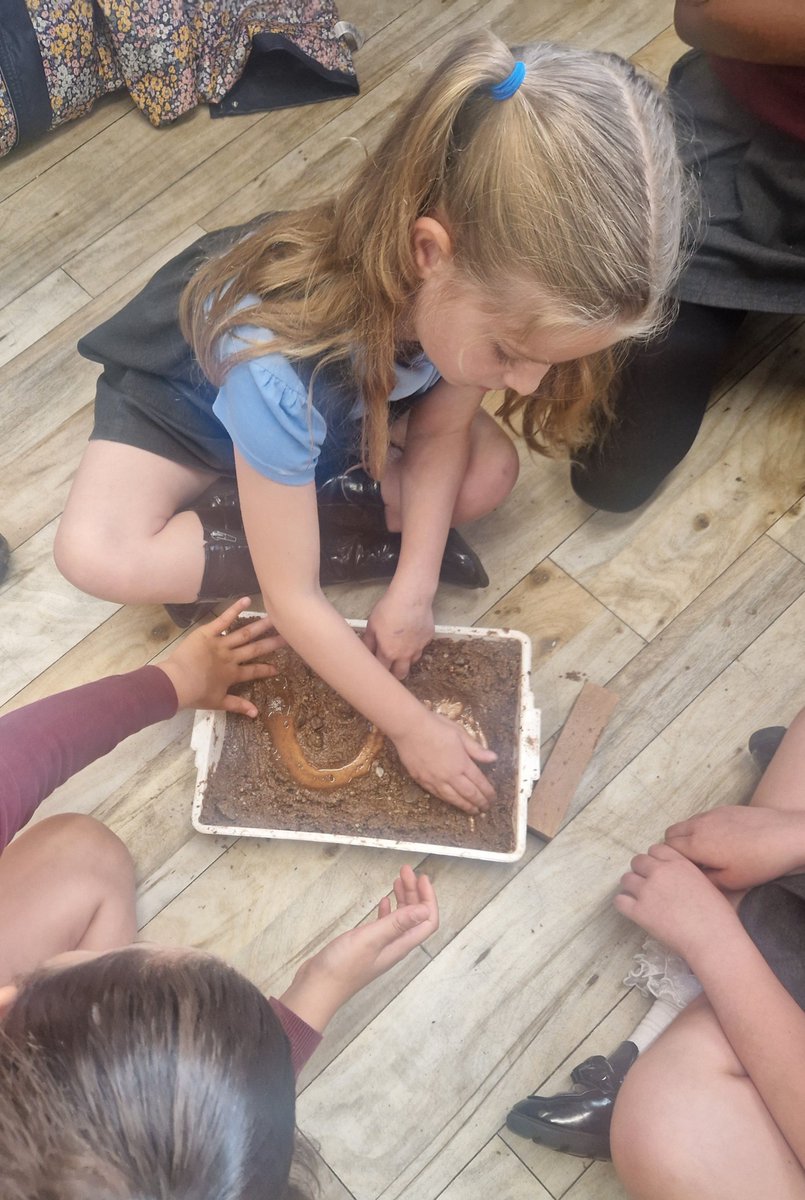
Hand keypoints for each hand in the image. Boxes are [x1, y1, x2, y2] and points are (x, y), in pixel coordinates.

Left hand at [157, 597, 283, 715]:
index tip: (278, 668)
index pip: (254, 671)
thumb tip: (256, 713)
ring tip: (275, 618)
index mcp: (232, 674)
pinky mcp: (208, 633)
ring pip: (244, 633)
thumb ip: (238, 706)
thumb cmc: (195, 695)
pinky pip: (224, 620)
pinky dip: (235, 609)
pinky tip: (247, 599)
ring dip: (260, 626)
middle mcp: (231, 657)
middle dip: (272, 643)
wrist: (177, 683)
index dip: (266, 670)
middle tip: (288, 636)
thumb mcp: (218, 703)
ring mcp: (221, 644)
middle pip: (255, 649)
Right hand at [279, 865, 438, 1030]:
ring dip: (403, 898)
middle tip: (406, 871)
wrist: (317, 987)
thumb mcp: (371, 939)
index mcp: (399, 945)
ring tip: (398, 879)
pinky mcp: (366, 946)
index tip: (422, 878)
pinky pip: (384, 924)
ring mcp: (380, 946)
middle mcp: (394, 946)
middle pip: (414, 916)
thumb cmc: (342, 967)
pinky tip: (383, 901)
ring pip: (400, 918)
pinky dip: (387, 910)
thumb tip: (425, 910)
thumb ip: (397, 923)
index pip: (426, 921)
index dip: (428, 899)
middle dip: (414, 892)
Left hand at [364, 587, 434, 679]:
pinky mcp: (428, 638)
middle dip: (395, 673)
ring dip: (406, 659)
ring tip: (400, 648)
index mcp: (388, 653)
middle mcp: (405, 655)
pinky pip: (422, 646)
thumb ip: (368, 643)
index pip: (383, 671)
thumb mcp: (372, 626)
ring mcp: (419, 647)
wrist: (411, 598)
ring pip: (413, 661)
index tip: (376, 669)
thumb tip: (364, 652)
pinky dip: (416, 644)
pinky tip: (411, 634)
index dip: (379, 671)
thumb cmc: (389, 610)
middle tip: (390, 667)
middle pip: (401, 674)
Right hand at [393, 706, 496, 813]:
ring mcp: (435, 780)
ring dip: (465, 806)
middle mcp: (450, 775)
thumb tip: (494, 757)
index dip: (487, 792)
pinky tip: (452, 802)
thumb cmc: (436, 727)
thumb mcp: (460, 733)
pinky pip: (438, 794)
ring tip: (472, 810)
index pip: (479, 782)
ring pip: (453, 798)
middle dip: (479, 802)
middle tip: (485, 808)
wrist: (409, 728)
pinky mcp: (422, 780)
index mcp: (462, 763)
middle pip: (468, 793)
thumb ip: (476, 749)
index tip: (493, 798)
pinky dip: (448, 801)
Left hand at [615, 843, 739, 963]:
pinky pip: (619, 901)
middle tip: (648, 886)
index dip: (655, 860)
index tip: (658, 871)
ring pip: (626, 879)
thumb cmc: (718, 916)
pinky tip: (633, 910)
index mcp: (678, 863)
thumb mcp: (705, 883)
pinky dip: (624, 904)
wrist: (712, 939)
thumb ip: (686, 874)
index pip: (655, 849)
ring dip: (631, 887)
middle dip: (641, 872)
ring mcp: (647, 891)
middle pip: (637, 861)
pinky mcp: (638, 911)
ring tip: (640, 898)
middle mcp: (659, 872)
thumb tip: (677, 878)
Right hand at [666, 805, 804, 890]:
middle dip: (674, 847)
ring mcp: (712, 814)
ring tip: (706, 853)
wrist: (787, 836)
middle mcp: (698, 825)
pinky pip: (703, 817)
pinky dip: (703, 828)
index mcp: (696, 844)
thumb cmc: (760, 862)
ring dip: (688, 837)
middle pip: (670, 833)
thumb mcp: (731, 882)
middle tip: (690, 864)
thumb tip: (692, 877)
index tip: (679, 872)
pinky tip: (722, 841)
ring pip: (686, 824)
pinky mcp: (725, 808)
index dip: (669, 861)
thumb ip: (704, 880)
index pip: (665, 849)